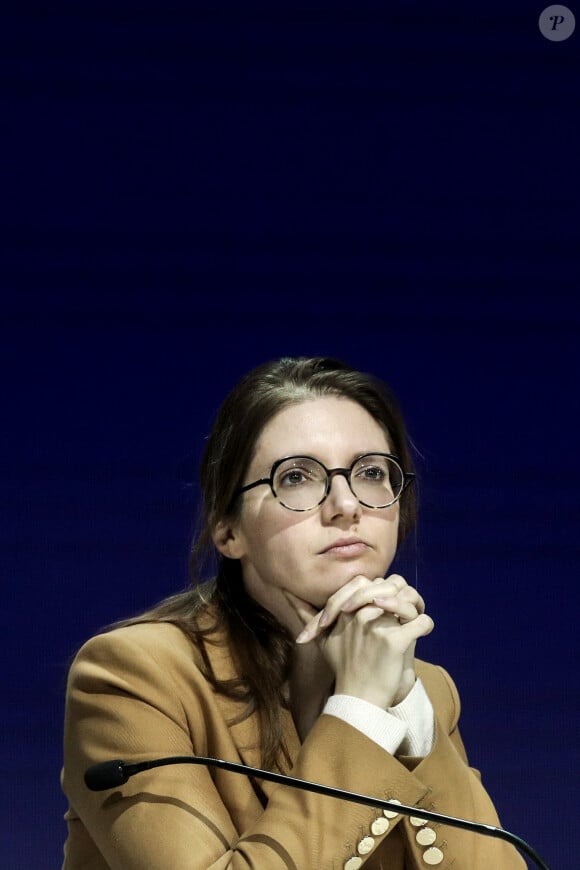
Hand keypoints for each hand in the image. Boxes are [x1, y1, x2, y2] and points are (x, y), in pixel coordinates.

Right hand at [287, 575, 433, 708]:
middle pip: (391, 585)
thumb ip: (307, 616)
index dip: (381, 587)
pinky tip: (422, 633)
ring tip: (415, 620)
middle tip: (409, 608)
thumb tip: (288, 596)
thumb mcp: (323, 640)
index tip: (388, 602)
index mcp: (346, 611)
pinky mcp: (394, 642)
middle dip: (403, 594)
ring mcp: (376, 627)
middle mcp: (359, 615)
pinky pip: (421, 622)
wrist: (358, 699)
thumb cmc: (343, 667)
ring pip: (408, 600)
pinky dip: (426, 625)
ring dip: (416, 608)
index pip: (367, 582)